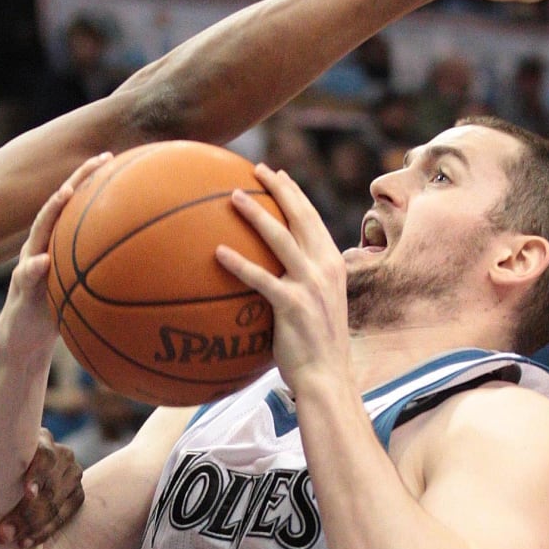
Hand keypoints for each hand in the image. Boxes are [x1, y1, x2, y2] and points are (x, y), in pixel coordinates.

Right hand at [0, 152, 111, 358]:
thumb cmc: (58, 309)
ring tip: (65, 193)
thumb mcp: (82, 288)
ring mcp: (27, 266)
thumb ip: (101, 273)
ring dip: (50, 212)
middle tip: (96, 161)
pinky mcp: (20, 291)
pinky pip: (26, 277)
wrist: (23, 339)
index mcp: (55, 244)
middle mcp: (40, 247)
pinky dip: (33, 268)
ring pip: (37, 233)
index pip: (72, 206)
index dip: (89, 180)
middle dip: (75, 181)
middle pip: (56, 207)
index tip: (111, 158)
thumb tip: (145, 267)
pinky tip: (42, 262)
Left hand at [0, 427, 84, 547]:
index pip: (45, 456)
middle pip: (48, 488)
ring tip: (14, 541)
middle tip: (3, 533)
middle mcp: (63, 455)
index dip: (36, 475)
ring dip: (33, 527)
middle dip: (25, 514)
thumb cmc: (1, 462)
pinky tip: (28, 542)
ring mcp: (73, 475)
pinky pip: (63, 517)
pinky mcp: (78, 495)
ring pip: (55, 505)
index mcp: (43, 440)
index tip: (27, 493)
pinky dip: (45, 532)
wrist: (27, 471)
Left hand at [215, 163, 351, 389]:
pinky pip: (261, 279)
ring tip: (232, 197)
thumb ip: (300, 283)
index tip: (276, 174)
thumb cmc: (314, 346)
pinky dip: (239, 263)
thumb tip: (270, 271)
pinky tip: (217, 252)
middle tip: (255, 169)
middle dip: (279, 188)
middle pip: (301, 217)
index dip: (294, 193)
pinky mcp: (294, 306)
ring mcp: (312, 286)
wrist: (327, 378)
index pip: (312, 219)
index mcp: (332, 265)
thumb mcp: (316, 306)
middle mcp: (325, 269)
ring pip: (281, 239)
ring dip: (256, 215)